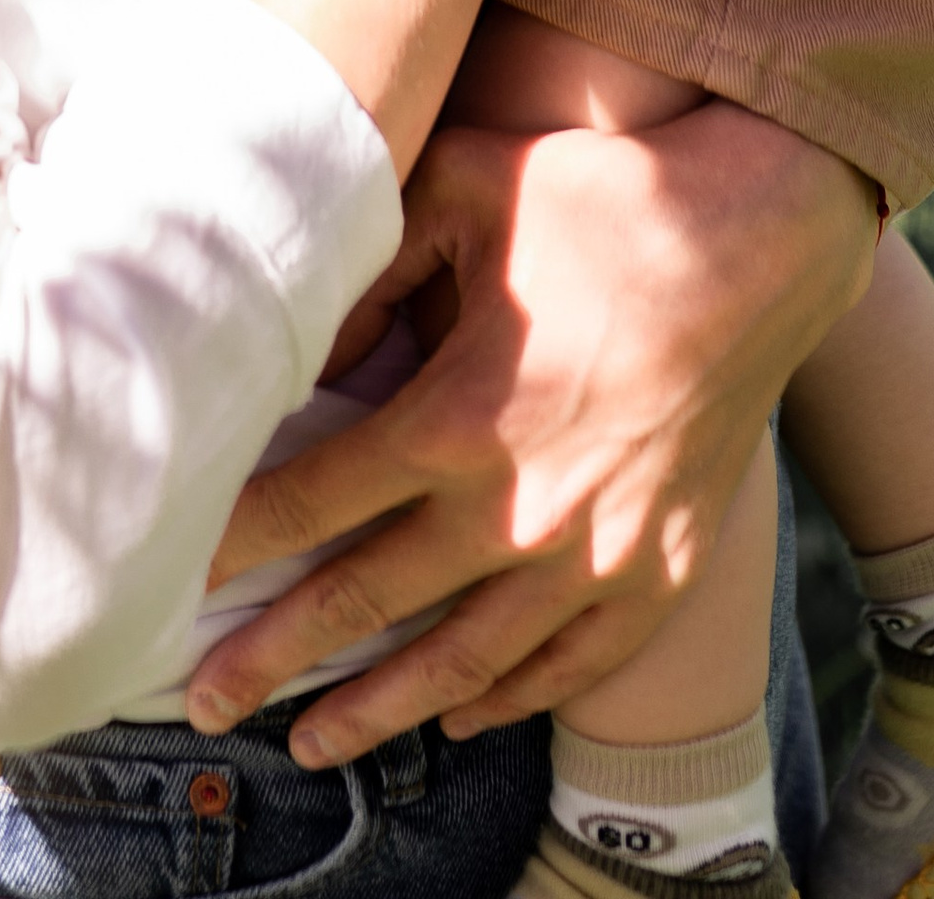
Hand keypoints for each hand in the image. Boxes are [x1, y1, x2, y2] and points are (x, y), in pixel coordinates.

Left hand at [189, 105, 878, 762]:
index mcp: (460, 417)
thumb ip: (373, 255)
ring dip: (378, 711)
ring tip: (311, 745)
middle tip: (203, 701)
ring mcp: (595, 554)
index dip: (236, 540)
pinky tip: (455, 717)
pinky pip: (568, 666)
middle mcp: (520, 508)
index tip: (172, 572)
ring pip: (462, 664)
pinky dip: (504, 700)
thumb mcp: (469, 188)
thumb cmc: (602, 199)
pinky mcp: (659, 573)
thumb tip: (301, 324)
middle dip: (276, 657)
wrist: (761, 241)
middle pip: (369, 604)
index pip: (316, 500)